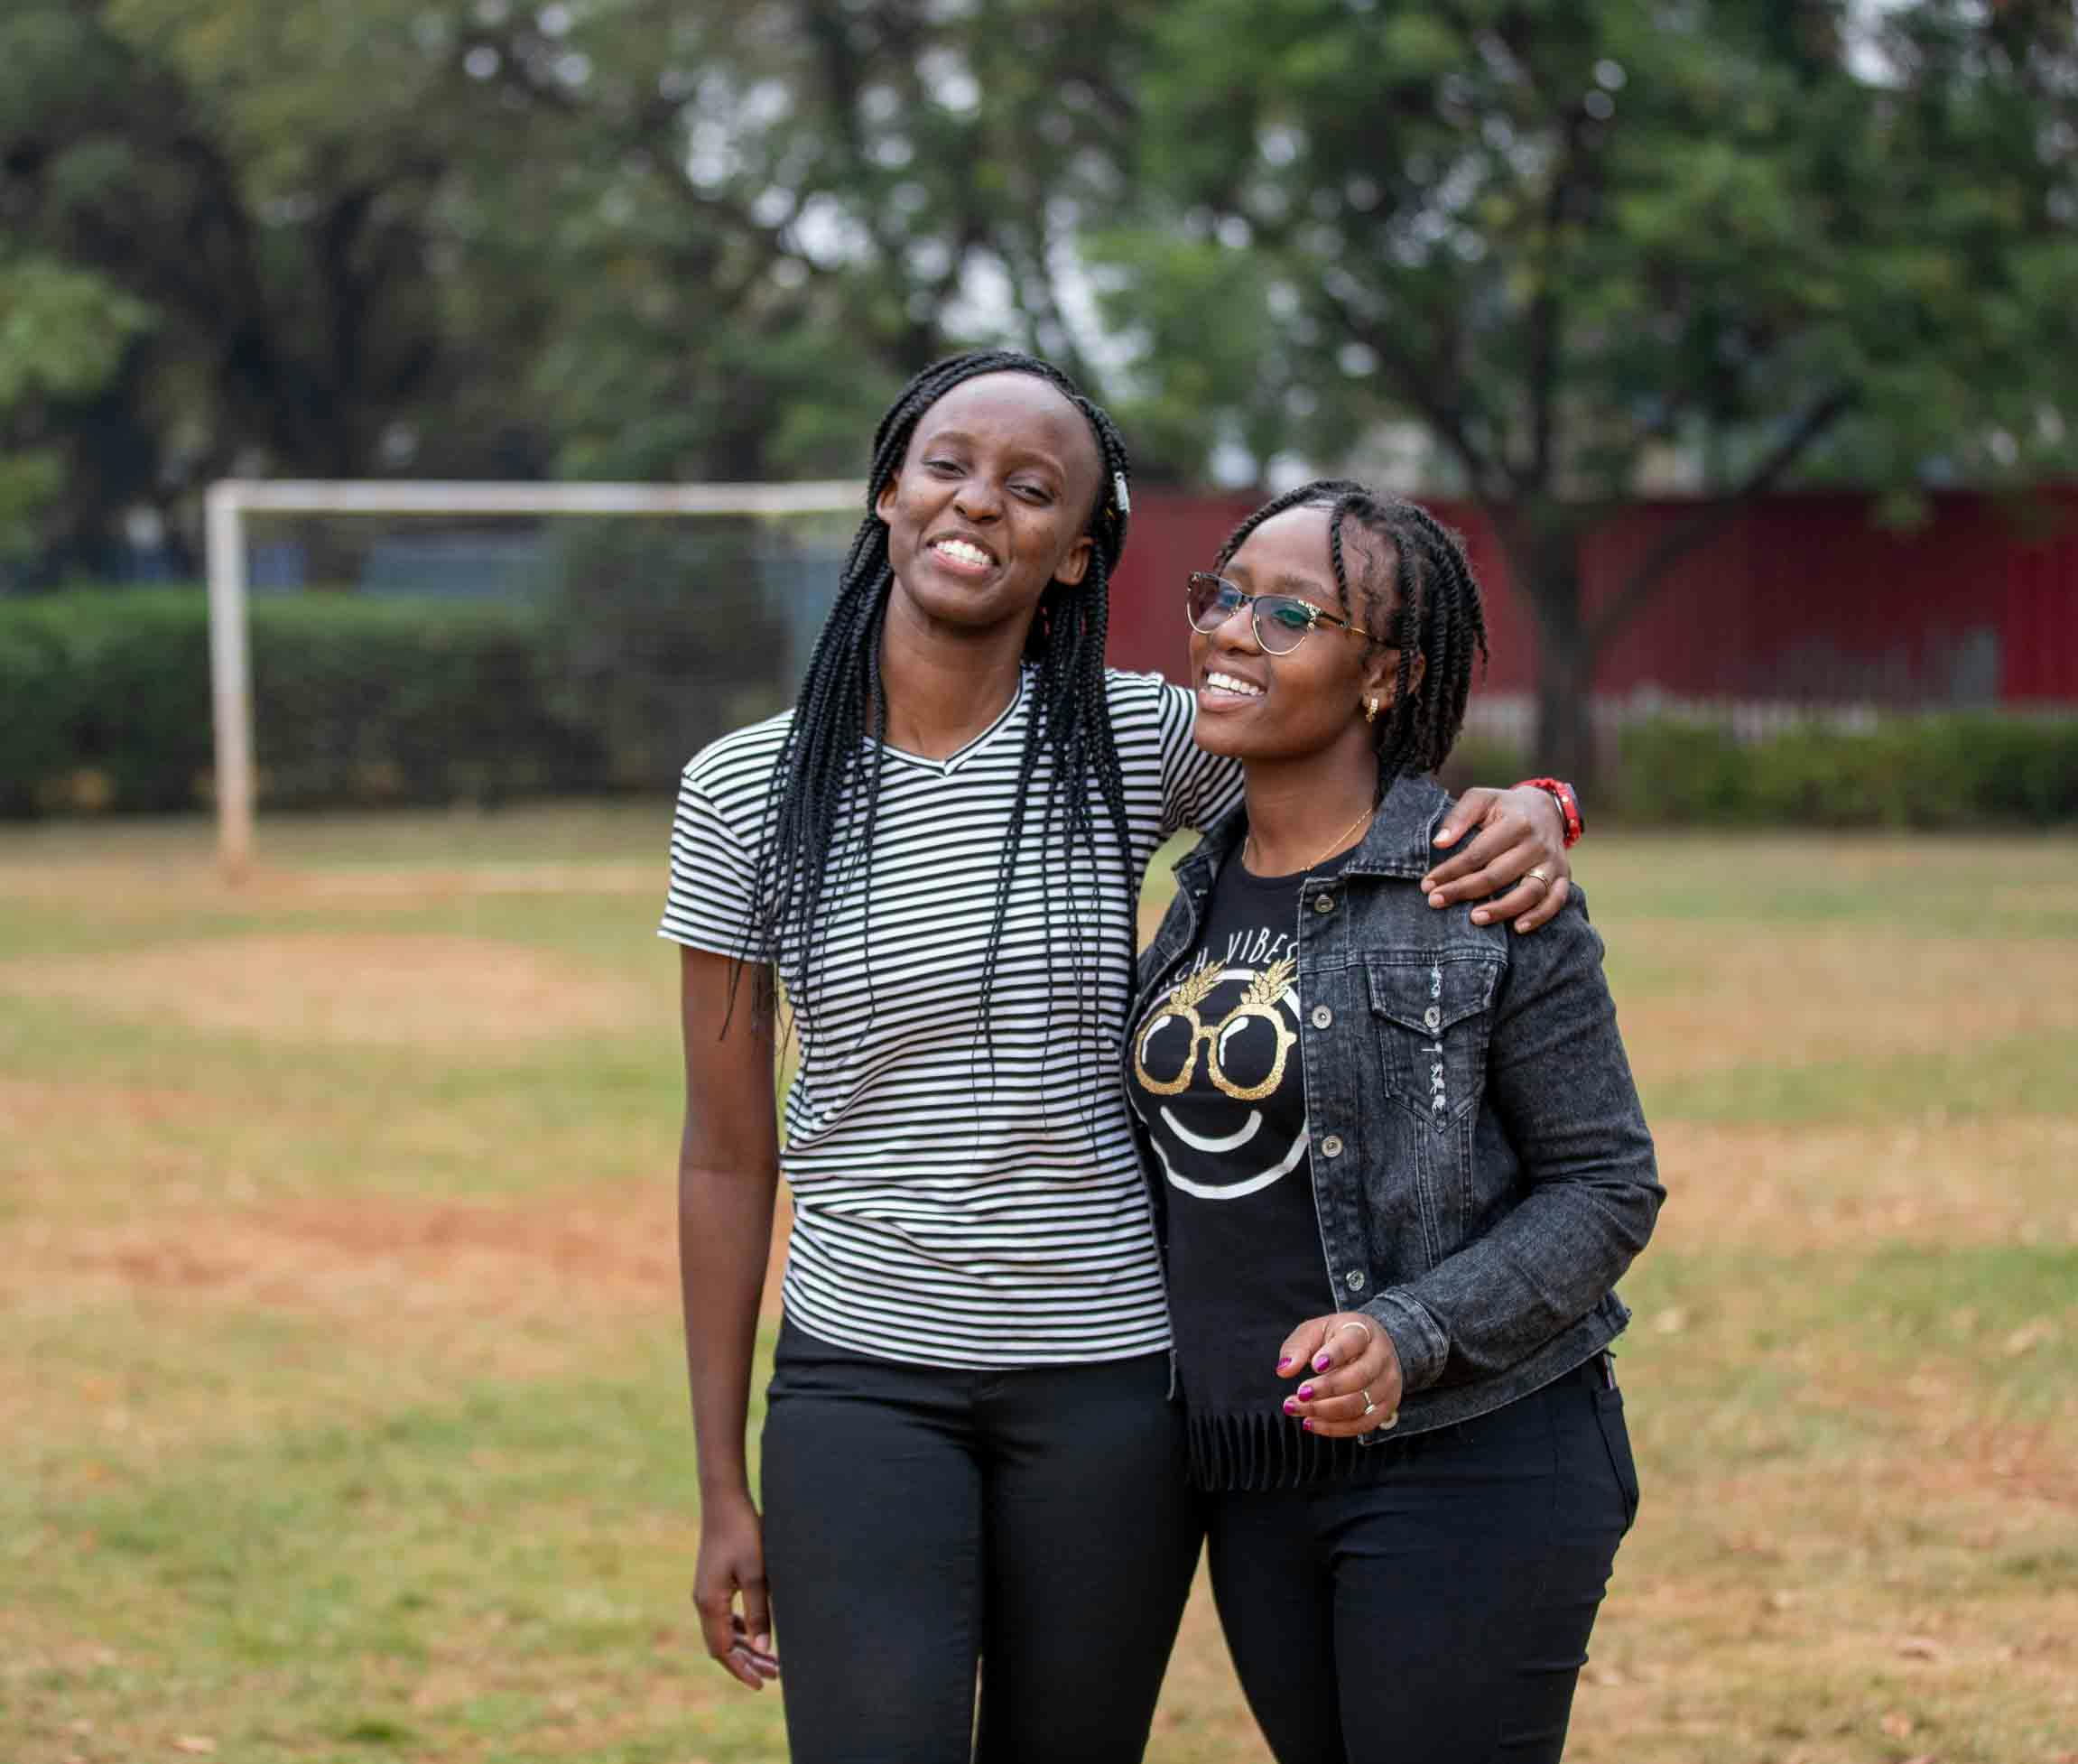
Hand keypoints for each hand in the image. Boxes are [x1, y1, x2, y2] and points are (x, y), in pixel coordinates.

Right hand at [694, 1492, 778, 1689]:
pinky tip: (756, 1632)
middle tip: (775, 1675)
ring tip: (771, 1659)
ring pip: (723, 1632)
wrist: (724, 1501)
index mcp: (710, 1603)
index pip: (723, 1651)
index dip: (742, 1670)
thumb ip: (760, 1611)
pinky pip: (724, 1617)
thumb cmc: (743, 1532)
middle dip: (747, 1663)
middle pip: (722, 1645)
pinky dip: (739, 1630)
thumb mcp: (756, 1573)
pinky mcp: (712, 1582)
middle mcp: (703, 1601)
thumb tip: (765, 1648)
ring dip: (744, 1647)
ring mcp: (705, 1592)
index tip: (762, 1684)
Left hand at [1276, 1312, 1403, 1438]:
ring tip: (1298, 1409)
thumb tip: (1284, 1370)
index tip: (1314, 1366)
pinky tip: (1312, 1423)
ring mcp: (1388, 1383)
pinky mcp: (1386, 1406)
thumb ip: (1297, 1347)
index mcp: (1363, 1331)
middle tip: (1300, 1394)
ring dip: (1325, 1411)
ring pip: (1360, 1403)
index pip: (1353, 1342)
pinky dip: (1335, 1428)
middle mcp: (1381, 1357)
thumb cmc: (1337, 1338)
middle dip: (1326, 1389)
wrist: (1369, 1348)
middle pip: (1359, 1377)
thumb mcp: (1314, 1331)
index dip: (1335, 1355)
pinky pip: (1362, 1424)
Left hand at [1420, 785, 1569, 932]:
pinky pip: (1556, 900)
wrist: (1545, 809)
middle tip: (1435, 902)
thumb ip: (1459, 816)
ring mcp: (1553, 862)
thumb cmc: (1504, 807)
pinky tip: (1518, 927)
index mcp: (1516, 823)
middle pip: (1499, 875)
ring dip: (1502, 909)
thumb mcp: (1481, 799)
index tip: (1427, 884)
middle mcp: (1537, 844)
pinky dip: (1540, 916)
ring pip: (1529, 892)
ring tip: (1474, 919)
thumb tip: (1439, 843)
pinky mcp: (1564, 876)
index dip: (1451, 870)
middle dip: (1464, 891)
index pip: (1478, 853)